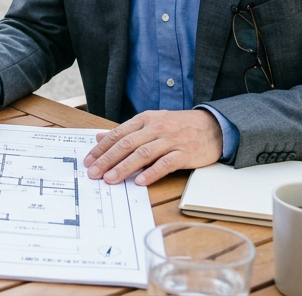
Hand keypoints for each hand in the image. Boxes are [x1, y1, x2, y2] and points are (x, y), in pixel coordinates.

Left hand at [83, 109, 222, 186]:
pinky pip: (165, 163)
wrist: (213, 126)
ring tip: (110, 179)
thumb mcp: (152, 122)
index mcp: (145, 119)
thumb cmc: (179, 126)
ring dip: (124, 168)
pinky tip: (140, 181)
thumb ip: (126, 131)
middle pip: (127, 144)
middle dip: (107, 160)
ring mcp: (171, 140)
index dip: (101, 148)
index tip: (88, 161)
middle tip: (93, 173)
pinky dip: (152, 172)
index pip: (118, 134)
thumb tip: (100, 137)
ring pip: (143, 154)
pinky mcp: (184, 153)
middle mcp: (156, 128)